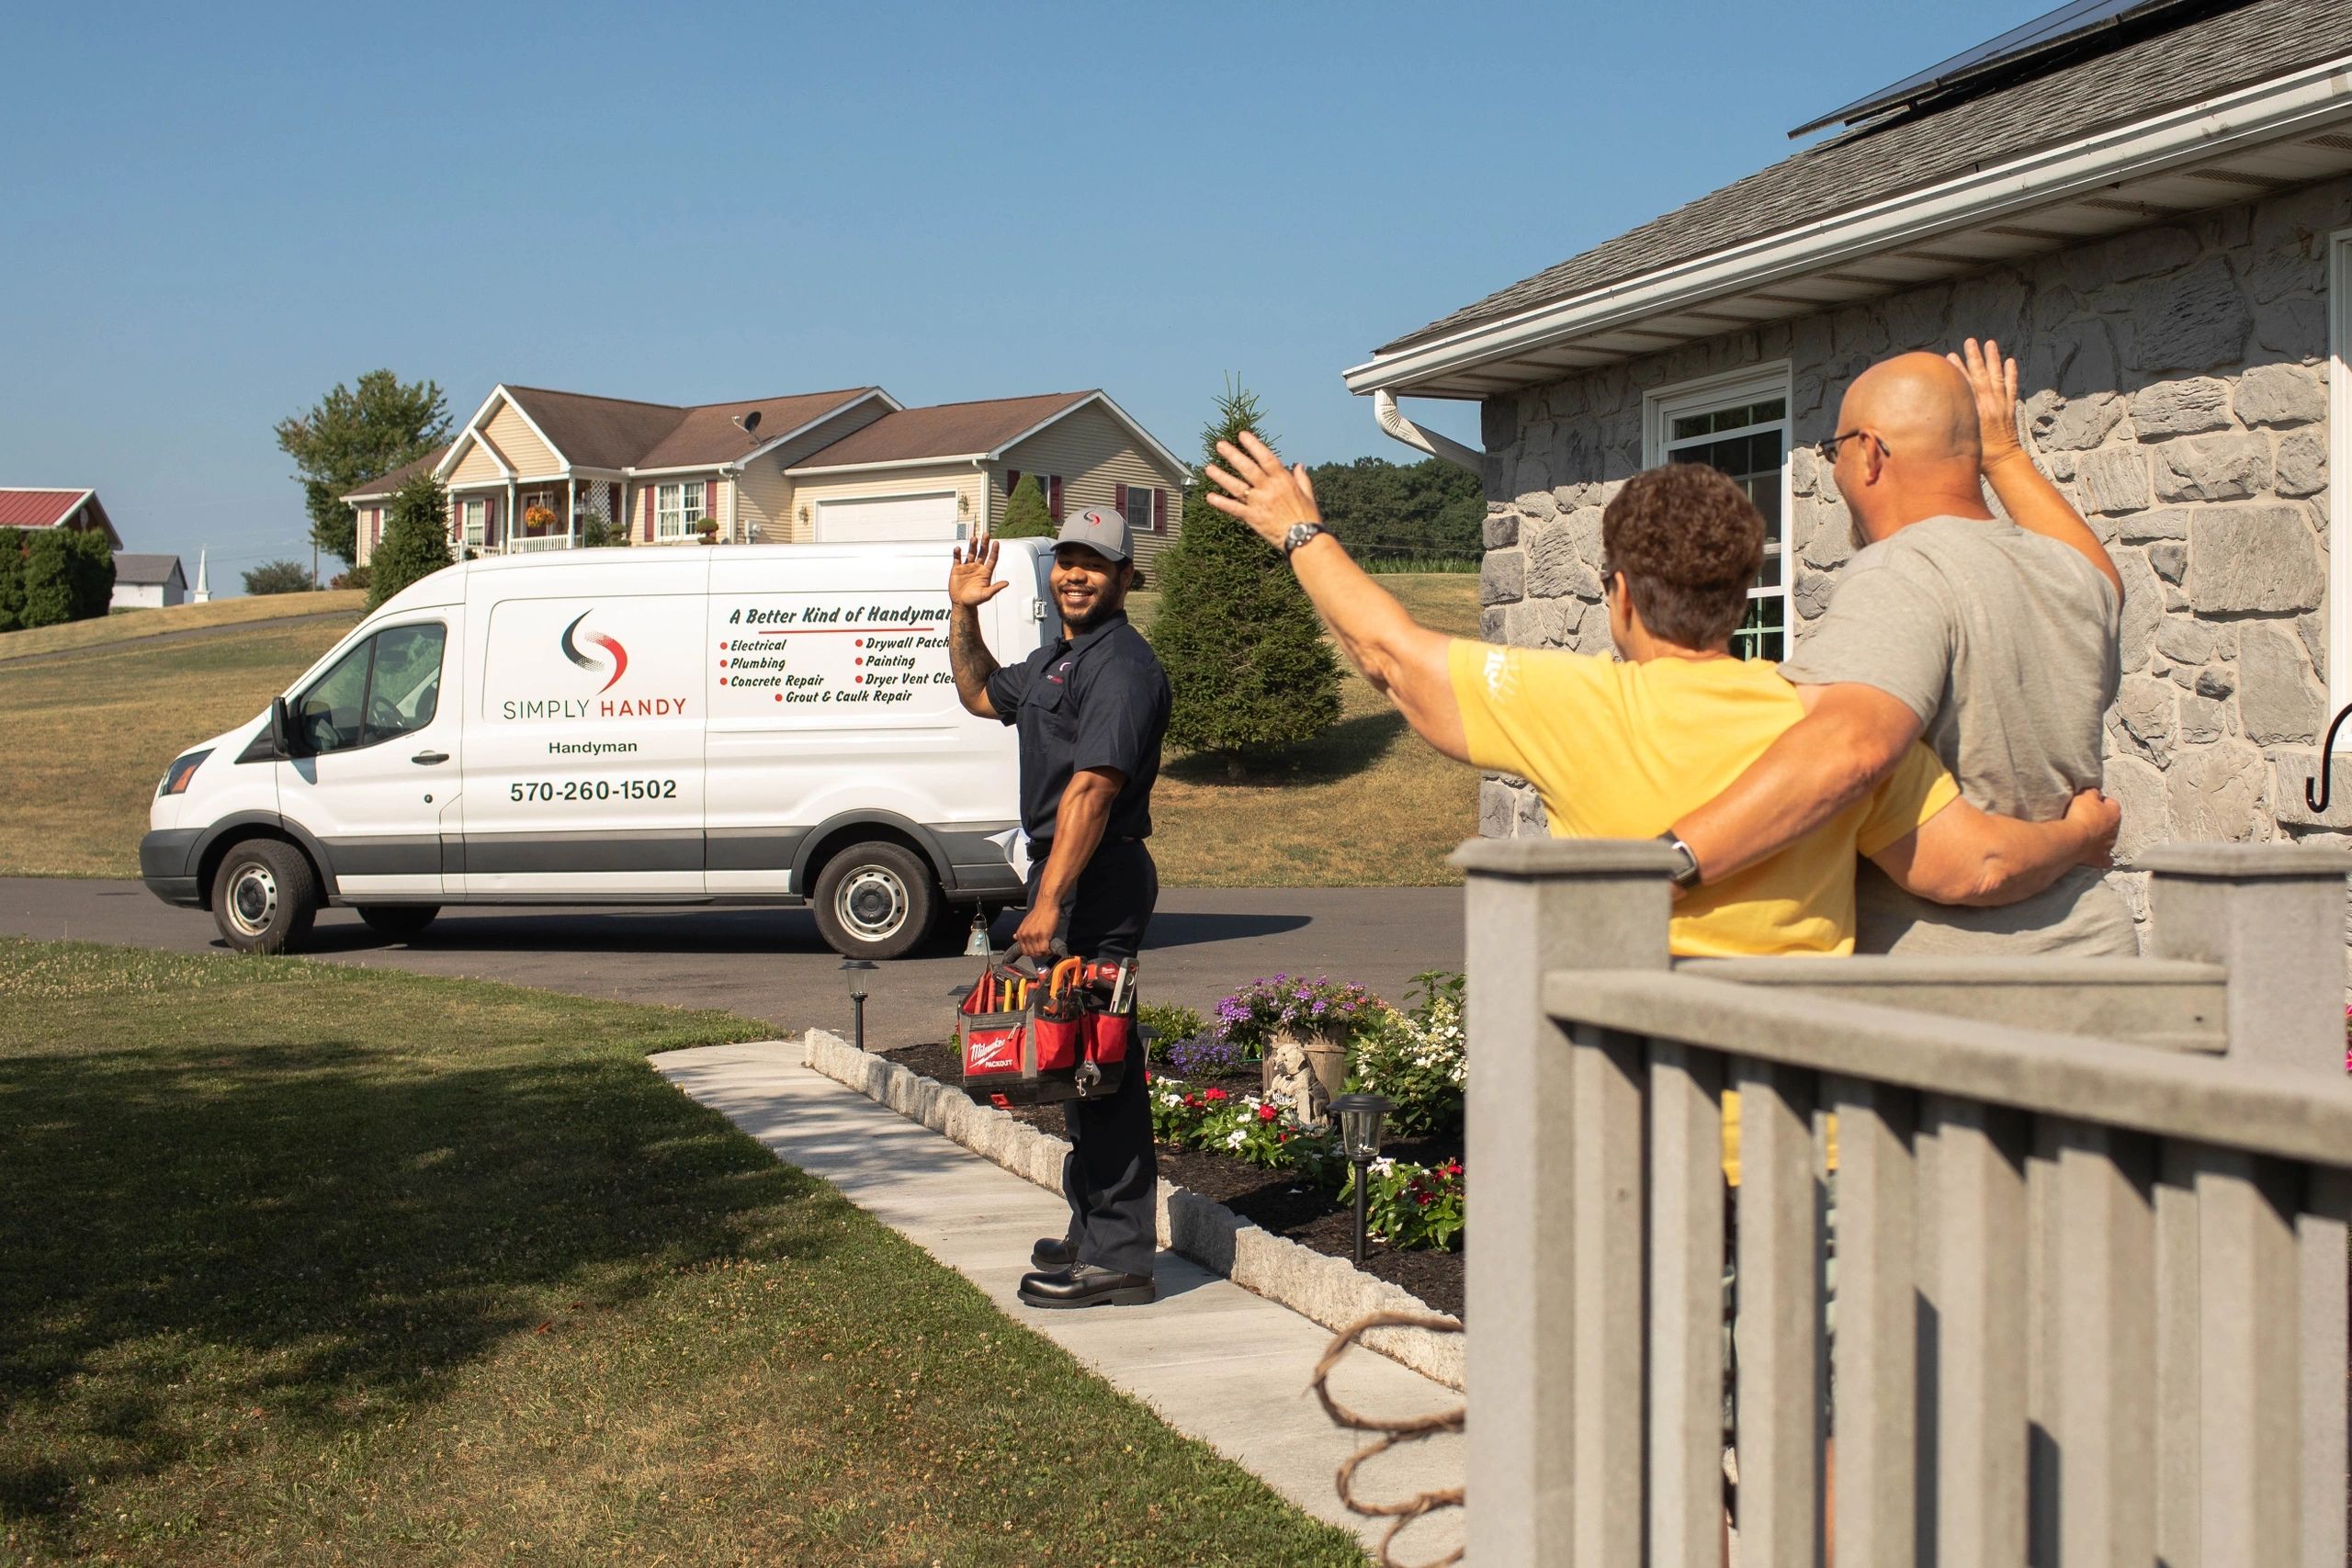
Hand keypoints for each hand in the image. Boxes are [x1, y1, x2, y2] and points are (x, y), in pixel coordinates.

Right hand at [949, 526, 1007, 607]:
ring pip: (971, 553)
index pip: (992, 559)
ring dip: (972, 545)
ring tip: (974, 538)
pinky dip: (957, 553)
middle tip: (986, 534)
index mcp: (985, 572)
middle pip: (982, 552)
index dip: (994, 551)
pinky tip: (958, 549)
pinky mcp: (957, 569)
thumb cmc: (975, 600)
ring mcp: (967, 567)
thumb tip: (1006, 583)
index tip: (996, 543)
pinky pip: (957, 558)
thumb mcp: (986, 595)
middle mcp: (977, 567)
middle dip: (984, 543)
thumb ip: (996, 588)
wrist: (962, 604)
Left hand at [1012, 902, 1058, 960]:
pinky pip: (1044, 949)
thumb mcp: (1026, 923)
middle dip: (1039, 954)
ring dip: (1044, 952)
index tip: (1038, 950)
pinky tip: (1051, 946)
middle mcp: (1025, 935)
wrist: (1046, 904)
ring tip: (1048, 947)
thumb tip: (1015, 937)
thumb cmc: (1039, 913)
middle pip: (1031, 954)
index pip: (1024, 951)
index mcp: (1021, 933)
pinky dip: (1048, 951)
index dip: (1032, 953)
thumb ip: (1021, 932)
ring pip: (1038, 953)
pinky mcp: (1043, 934)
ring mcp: (1034, 935)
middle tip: (1045, 949)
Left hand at [1203, 430, 1320, 549]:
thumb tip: (1299, 465)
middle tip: (1219, 445)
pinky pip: (1234, 508)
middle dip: (1233, 455)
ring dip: (1221, 477)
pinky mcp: (1253, 518)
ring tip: (1208, 468)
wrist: (1304, 539)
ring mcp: (1259, 503)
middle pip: (1247, 468)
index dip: (1253, 445)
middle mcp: (1269, 489)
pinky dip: (1221, 503)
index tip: (1242, 435)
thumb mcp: (1308, 495)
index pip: (1266, 457)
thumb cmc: (1308, 518)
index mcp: (1283, 480)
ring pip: (1237, 486)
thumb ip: (1302, 478)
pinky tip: (1210, 497)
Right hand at [1946, 336, 2024, 470]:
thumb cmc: (1980, 456)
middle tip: (1970, 341)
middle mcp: (1989, 404)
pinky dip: (2011, 374)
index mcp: (1975, 412)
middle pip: (1981, 376)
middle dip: (1975, 357)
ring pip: (1997, 377)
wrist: (2003, 461)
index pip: (1965, 385)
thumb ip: (1955, 424)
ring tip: (1990, 343)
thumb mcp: (1962, 439)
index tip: (1950, 356)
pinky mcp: (2010, 408)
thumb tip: (1942, 411)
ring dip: (1993, 359)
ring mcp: (2001, 405)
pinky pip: (2011, 387)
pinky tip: (2010, 361)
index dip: (1958, 370)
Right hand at [2064, 786, 2119, 868]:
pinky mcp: (2100, 858)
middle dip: (2101, 821)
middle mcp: (2115, 830)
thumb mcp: (2085, 795)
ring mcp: (2108, 846)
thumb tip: (2096, 793)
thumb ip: (2093, 792)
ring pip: (2108, 840)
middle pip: (2110, 823)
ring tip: (2086, 835)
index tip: (2090, 802)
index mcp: (2114, 813)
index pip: (2111, 803)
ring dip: (2100, 838)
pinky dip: (2101, 857)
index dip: (2100, 801)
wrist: (2073, 839)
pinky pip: (2105, 859)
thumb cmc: (2081, 815)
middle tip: (2086, 819)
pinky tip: (2094, 854)